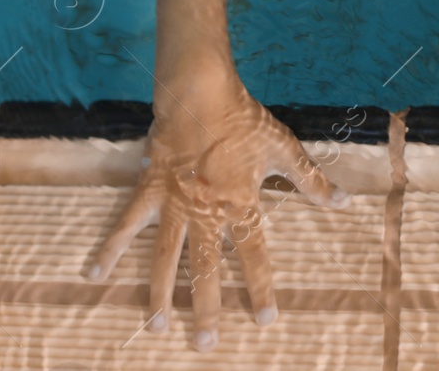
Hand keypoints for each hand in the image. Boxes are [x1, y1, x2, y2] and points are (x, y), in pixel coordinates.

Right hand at [87, 75, 351, 351]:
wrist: (200, 94)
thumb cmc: (244, 120)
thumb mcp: (284, 147)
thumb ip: (311, 180)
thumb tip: (343, 202)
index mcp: (240, 204)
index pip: (253, 255)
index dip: (259, 288)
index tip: (264, 319)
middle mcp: (205, 211)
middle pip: (205, 269)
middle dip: (206, 308)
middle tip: (204, 345)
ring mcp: (174, 204)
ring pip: (165, 258)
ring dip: (160, 293)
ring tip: (156, 326)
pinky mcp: (149, 190)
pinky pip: (126, 224)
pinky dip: (109, 248)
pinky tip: (94, 275)